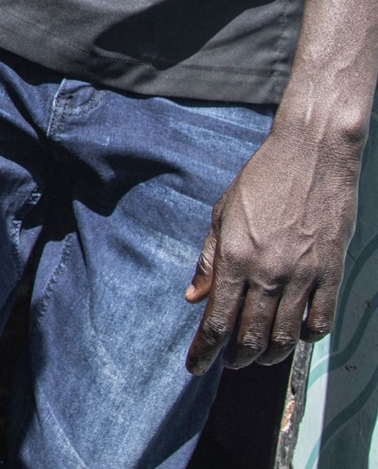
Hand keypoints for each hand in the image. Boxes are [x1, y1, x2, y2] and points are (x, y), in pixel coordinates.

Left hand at [186, 118, 365, 371]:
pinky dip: (304, 337)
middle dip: (235, 358)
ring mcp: (303, 275)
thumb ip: (209, 260)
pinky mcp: (331, 273)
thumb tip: (194, 298)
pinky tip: (293, 336)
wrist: (311, 157)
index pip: (217, 320)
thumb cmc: (261, 181)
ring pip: (283, 336)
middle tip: (227, 363)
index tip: (195, 367)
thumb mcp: (222, 215)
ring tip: (256, 357)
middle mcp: (268, 272)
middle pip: (250, 335)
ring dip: (267, 355)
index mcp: (235, 257)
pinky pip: (320, 321)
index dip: (204, 350)